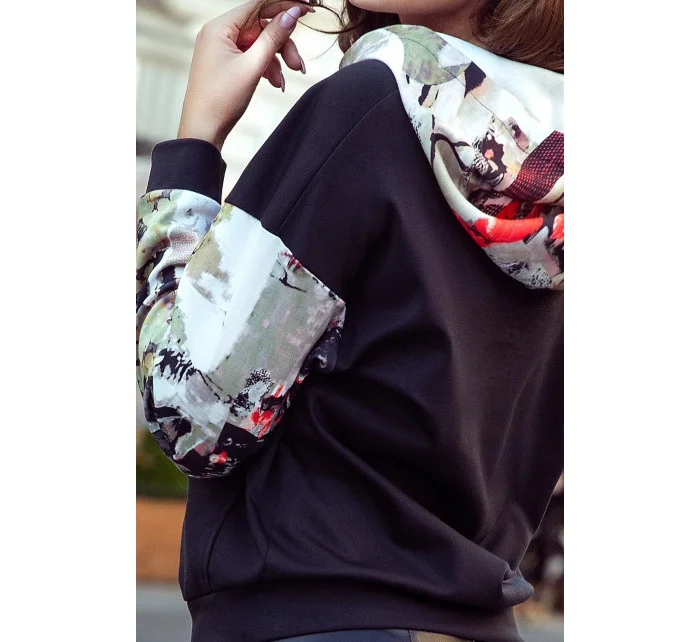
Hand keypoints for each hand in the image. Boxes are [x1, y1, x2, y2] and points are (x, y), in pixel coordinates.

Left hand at [177, 0, 313, 150]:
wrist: (204, 130)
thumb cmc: (221, 100)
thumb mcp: (253, 66)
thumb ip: (274, 37)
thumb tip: (293, 13)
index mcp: (220, 27)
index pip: (258, 4)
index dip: (285, 4)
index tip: (309, 8)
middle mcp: (219, 33)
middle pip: (262, 27)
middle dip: (284, 45)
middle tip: (299, 66)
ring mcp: (222, 49)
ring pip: (260, 44)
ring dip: (278, 60)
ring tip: (286, 81)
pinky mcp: (227, 63)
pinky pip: (253, 57)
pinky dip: (267, 68)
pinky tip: (276, 84)